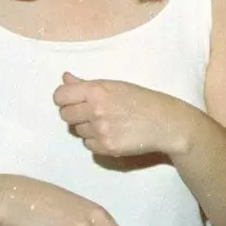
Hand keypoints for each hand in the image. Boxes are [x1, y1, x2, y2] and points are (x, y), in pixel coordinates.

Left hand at [54, 72, 191, 158]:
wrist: (165, 122)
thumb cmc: (141, 100)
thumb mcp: (115, 85)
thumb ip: (86, 84)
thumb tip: (64, 78)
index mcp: (97, 90)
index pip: (60, 96)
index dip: (64, 98)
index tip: (72, 100)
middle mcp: (96, 110)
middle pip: (65, 115)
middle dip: (75, 114)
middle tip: (92, 112)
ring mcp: (101, 130)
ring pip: (77, 131)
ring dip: (87, 128)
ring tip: (108, 122)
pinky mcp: (107, 147)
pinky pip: (88, 145)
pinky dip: (96, 141)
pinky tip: (112, 134)